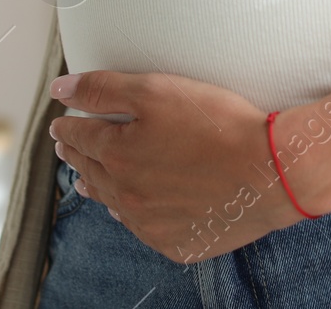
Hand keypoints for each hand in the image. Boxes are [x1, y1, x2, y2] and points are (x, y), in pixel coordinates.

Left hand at [47, 70, 330, 263]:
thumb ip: (103, 89)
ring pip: (112, 203)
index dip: (68, 127)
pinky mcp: (177, 242)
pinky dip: (131, 214)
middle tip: (68, 147)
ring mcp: (151, 223)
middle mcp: (126, 195)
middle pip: (91, 171)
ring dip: (97, 187)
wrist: (271, 171)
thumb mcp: (156, 91)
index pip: (80, 137)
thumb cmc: (218, 124)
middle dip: (77, 156)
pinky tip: (131, 209)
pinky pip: (143, 228)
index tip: (61, 125)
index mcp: (117, 155)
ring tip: (86, 180)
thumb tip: (59, 91)